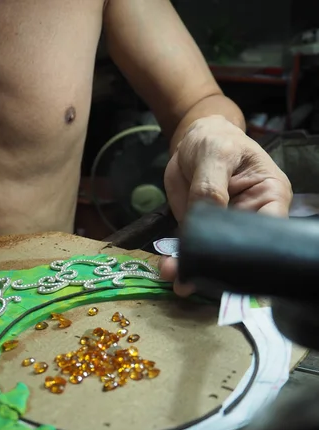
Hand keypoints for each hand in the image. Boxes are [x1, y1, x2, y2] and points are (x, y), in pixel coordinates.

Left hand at [160, 115, 292, 294]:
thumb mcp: (215, 154)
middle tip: (196, 278)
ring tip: (178, 280)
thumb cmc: (215, 140)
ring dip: (195, 269)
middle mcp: (250, 218)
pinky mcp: (200, 233)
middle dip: (218, 266)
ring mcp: (224, 229)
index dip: (251, 250)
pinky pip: (192, 251)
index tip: (227, 261)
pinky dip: (180, 261)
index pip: (267, 231)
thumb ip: (211, 185)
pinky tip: (169, 268)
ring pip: (214, 256)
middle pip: (240, 250)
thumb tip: (210, 216)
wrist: (191, 142)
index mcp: (269, 197)